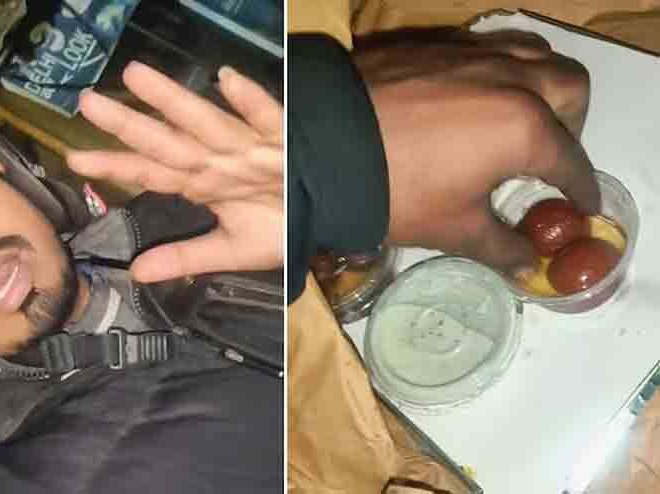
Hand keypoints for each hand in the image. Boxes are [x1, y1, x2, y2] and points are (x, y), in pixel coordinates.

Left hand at [68, 62, 282, 282]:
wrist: (326, 215)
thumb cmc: (279, 225)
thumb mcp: (231, 251)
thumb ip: (186, 257)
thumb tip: (136, 274)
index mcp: (201, 183)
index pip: (150, 172)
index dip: (114, 165)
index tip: (75, 160)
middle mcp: (216, 159)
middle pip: (166, 140)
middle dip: (129, 125)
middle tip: (88, 102)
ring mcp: (247, 145)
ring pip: (205, 121)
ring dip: (173, 100)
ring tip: (137, 77)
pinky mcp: (282, 139)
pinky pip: (266, 118)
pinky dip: (250, 101)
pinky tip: (227, 80)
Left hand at [353, 28, 598, 276]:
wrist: (319, 142)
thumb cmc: (392, 190)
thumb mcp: (452, 228)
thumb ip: (501, 247)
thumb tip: (527, 265)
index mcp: (524, 128)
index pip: (571, 162)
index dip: (581, 190)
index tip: (581, 206)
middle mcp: (510, 79)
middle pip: (569, 89)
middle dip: (571, 125)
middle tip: (547, 156)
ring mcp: (473, 54)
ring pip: (533, 55)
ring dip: (540, 87)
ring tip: (516, 120)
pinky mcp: (437, 43)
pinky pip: (489, 47)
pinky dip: (499, 71)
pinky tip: (472, 99)